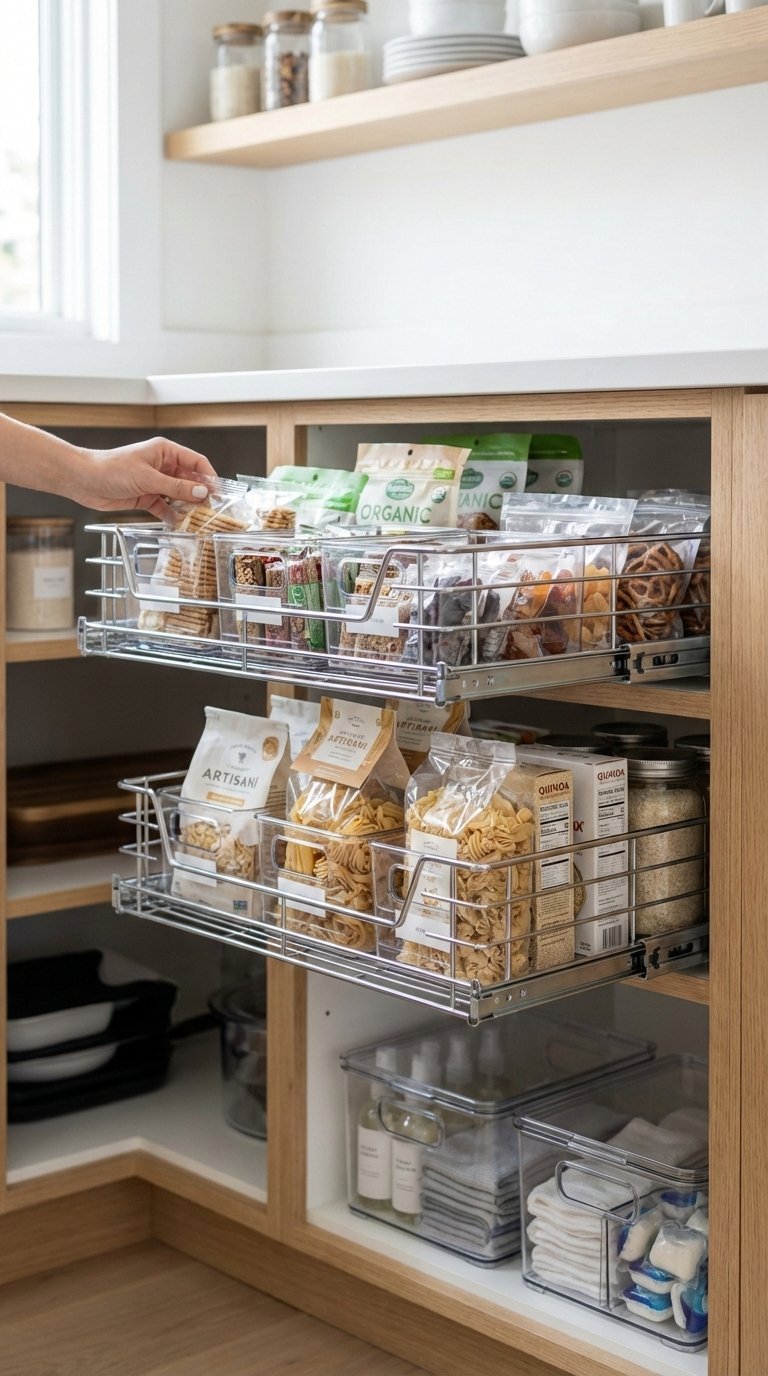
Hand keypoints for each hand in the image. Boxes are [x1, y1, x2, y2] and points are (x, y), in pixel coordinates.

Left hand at [73, 437, 217, 515]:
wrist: (84, 480)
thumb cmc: (111, 469)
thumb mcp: (148, 478)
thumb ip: (176, 487)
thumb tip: (201, 493)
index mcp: (165, 452)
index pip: (197, 462)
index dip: (210, 477)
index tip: (219, 493)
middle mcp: (163, 466)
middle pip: (190, 480)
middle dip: (200, 495)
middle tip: (211, 511)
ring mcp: (155, 482)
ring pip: (179, 495)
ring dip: (187, 507)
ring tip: (198, 520)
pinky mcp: (146, 497)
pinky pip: (165, 507)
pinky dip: (172, 516)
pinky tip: (179, 524)